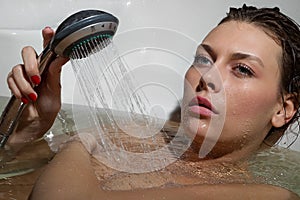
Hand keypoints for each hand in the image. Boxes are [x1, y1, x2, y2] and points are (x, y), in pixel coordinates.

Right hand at [6, 27, 68, 144]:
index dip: (47, 38)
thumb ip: (55, 73)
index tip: (48, 31)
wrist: (35, 124)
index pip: (48, 49)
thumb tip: (63, 56)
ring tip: (31, 96)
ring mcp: (24, 75)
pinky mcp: (15, 82)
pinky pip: (10, 79)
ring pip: (17, 68)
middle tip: (37, 80)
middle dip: (31, 66)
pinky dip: (17, 89)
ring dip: (25, 84)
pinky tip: (24, 97)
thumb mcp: (55, 91)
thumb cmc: (47, 109)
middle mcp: (36, 69)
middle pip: (27, 52)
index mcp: (49, 69)